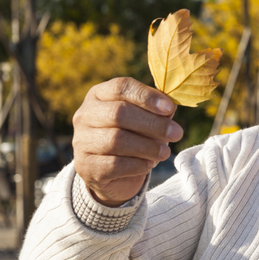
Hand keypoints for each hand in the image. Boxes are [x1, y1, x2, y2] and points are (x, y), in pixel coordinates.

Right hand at [71, 77, 182, 205]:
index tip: (170, 108)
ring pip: (116, 140)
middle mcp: (85, 115)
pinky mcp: (85, 166)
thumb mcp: (146, 118)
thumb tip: (170, 108)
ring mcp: (82, 141)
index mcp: (100, 95)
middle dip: (153, 124)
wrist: (112, 172)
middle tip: (177, 133)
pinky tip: (149, 164)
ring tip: (165, 152)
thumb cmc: (133, 136)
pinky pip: (114, 164)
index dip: (147, 96)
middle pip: (119, 113)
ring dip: (147, 146)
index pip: (121, 87)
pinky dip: (137, 164)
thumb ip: (158, 110)